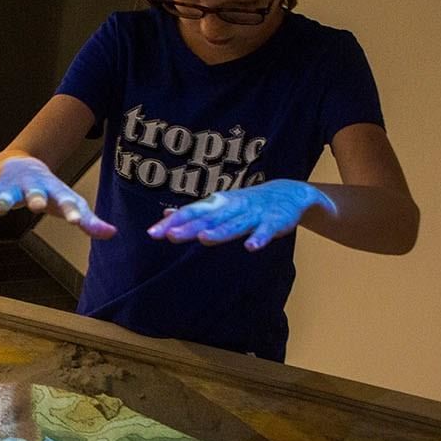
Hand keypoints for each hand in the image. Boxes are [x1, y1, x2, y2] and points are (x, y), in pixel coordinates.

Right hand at [0, 157, 115, 238]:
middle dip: (36, 198)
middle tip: (37, 205)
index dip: (72, 211)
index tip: (77, 221)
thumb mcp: (68, 202)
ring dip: (4, 201)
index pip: (66, 201)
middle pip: (36, 193)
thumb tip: (112, 234)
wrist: (21, 164)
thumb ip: (88, 220)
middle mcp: (34, 188)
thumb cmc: (49, 190)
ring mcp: (14, 188)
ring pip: (8, 195)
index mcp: (55, 191)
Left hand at [147, 180, 331, 250]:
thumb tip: (165, 215)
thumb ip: (194, 213)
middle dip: (189, 227)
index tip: (152, 233)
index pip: (190, 213)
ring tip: (204, 239)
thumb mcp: (219, 205)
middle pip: (208, 219)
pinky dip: (259, 238)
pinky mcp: (273, 223)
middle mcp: (232, 207)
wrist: (288, 193)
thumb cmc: (246, 203)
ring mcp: (253, 215)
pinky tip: (251, 247)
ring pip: (234, 225)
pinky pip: (265, 231)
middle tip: (170, 235)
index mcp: (217, 204)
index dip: (172, 222)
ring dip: (220, 232)